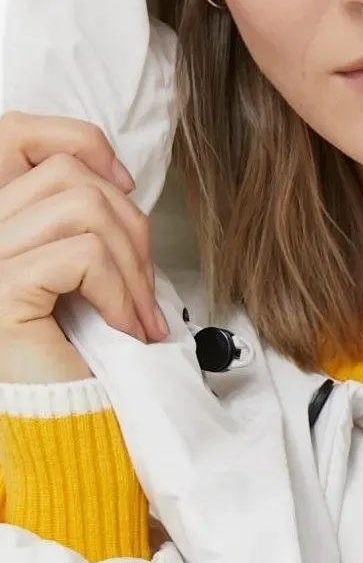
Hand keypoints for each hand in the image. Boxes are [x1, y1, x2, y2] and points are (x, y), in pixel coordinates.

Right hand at [0, 113, 166, 383]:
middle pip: (69, 174)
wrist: (66, 429)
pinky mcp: (3, 291)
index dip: (81, 142)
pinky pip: (82, 256)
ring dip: (131, 267)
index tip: (126, 189)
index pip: (17, 132)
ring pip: (81, 208)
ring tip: (141, 318)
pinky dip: (119, 292)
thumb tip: (120, 185)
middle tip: (147, 292)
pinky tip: (125, 329)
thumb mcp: (83, 277)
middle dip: (130, 229)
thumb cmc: (78, 359)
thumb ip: (83, 224)